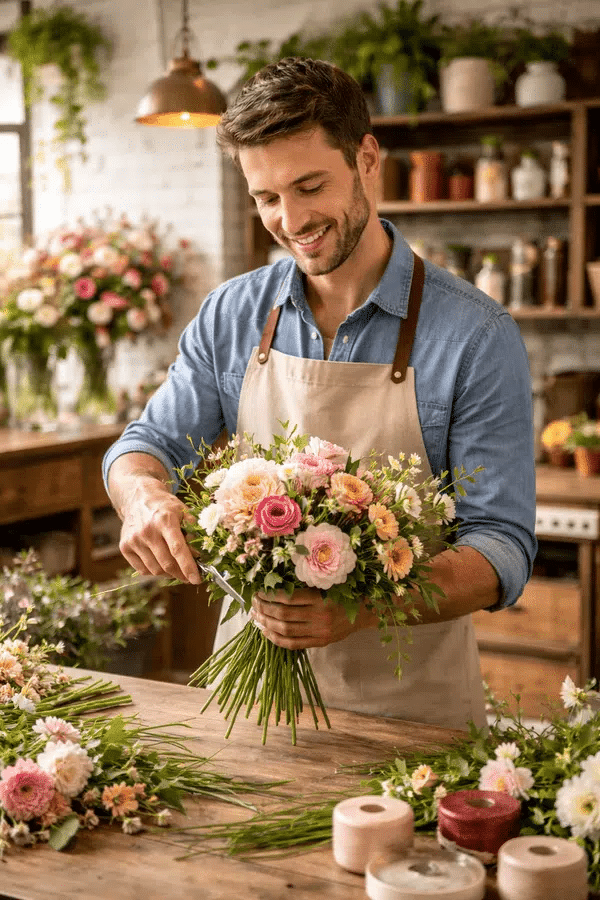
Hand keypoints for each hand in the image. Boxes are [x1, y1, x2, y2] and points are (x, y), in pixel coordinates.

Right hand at [118, 477, 200, 584]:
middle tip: (190, 577)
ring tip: (177, 570)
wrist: (138, 498)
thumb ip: (193, 531)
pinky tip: (162, 565)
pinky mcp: (125, 547)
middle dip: (181, 574)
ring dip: (169, 574)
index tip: (197, 580)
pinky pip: (143, 570)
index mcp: (165, 520)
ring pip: (155, 570)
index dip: (188, 567)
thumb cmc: (165, 506)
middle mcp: (147, 531)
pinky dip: (155, 572)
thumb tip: (199, 554)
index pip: (178, 549)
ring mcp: (134, 540)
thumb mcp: (183, 511)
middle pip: (167, 563)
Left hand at [250, 588, 376, 648]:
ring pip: (284, 630)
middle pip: (283, 614)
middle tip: (253, 602)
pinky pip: (292, 643)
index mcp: (321, 598)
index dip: (270, 595)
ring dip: (266, 623)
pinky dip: (275, 638)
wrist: (366, 612)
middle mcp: (319, 616)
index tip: (259, 590)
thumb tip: (276, 585)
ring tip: (256, 616)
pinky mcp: (320, 642)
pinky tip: (266, 632)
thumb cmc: (345, 593)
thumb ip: (306, 587)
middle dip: (263, 608)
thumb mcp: (328, 585)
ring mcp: (319, 632)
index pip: (288, 597)